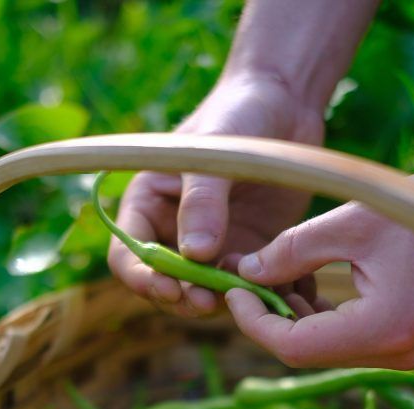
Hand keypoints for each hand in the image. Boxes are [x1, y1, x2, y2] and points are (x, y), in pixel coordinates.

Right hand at [108, 73, 322, 317]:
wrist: (285, 103)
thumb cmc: (237, 113)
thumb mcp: (213, 154)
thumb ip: (202, 201)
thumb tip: (193, 255)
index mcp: (148, 206)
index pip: (127, 256)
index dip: (143, 279)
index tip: (170, 289)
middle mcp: (174, 233)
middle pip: (166, 284)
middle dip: (185, 298)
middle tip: (212, 301)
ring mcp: (211, 246)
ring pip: (206, 292)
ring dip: (223, 302)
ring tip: (247, 296)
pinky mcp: (247, 252)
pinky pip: (246, 286)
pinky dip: (258, 295)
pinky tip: (279, 293)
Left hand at [226, 171, 413, 368]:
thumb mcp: (355, 221)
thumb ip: (294, 249)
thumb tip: (248, 271)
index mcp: (381, 329)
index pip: (293, 346)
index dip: (254, 321)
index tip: (233, 290)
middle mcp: (393, 354)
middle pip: (307, 350)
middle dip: (270, 315)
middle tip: (247, 277)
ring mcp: (404, 352)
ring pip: (326, 346)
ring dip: (294, 313)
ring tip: (278, 271)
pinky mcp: (408, 340)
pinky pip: (350, 337)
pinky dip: (322, 314)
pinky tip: (309, 280)